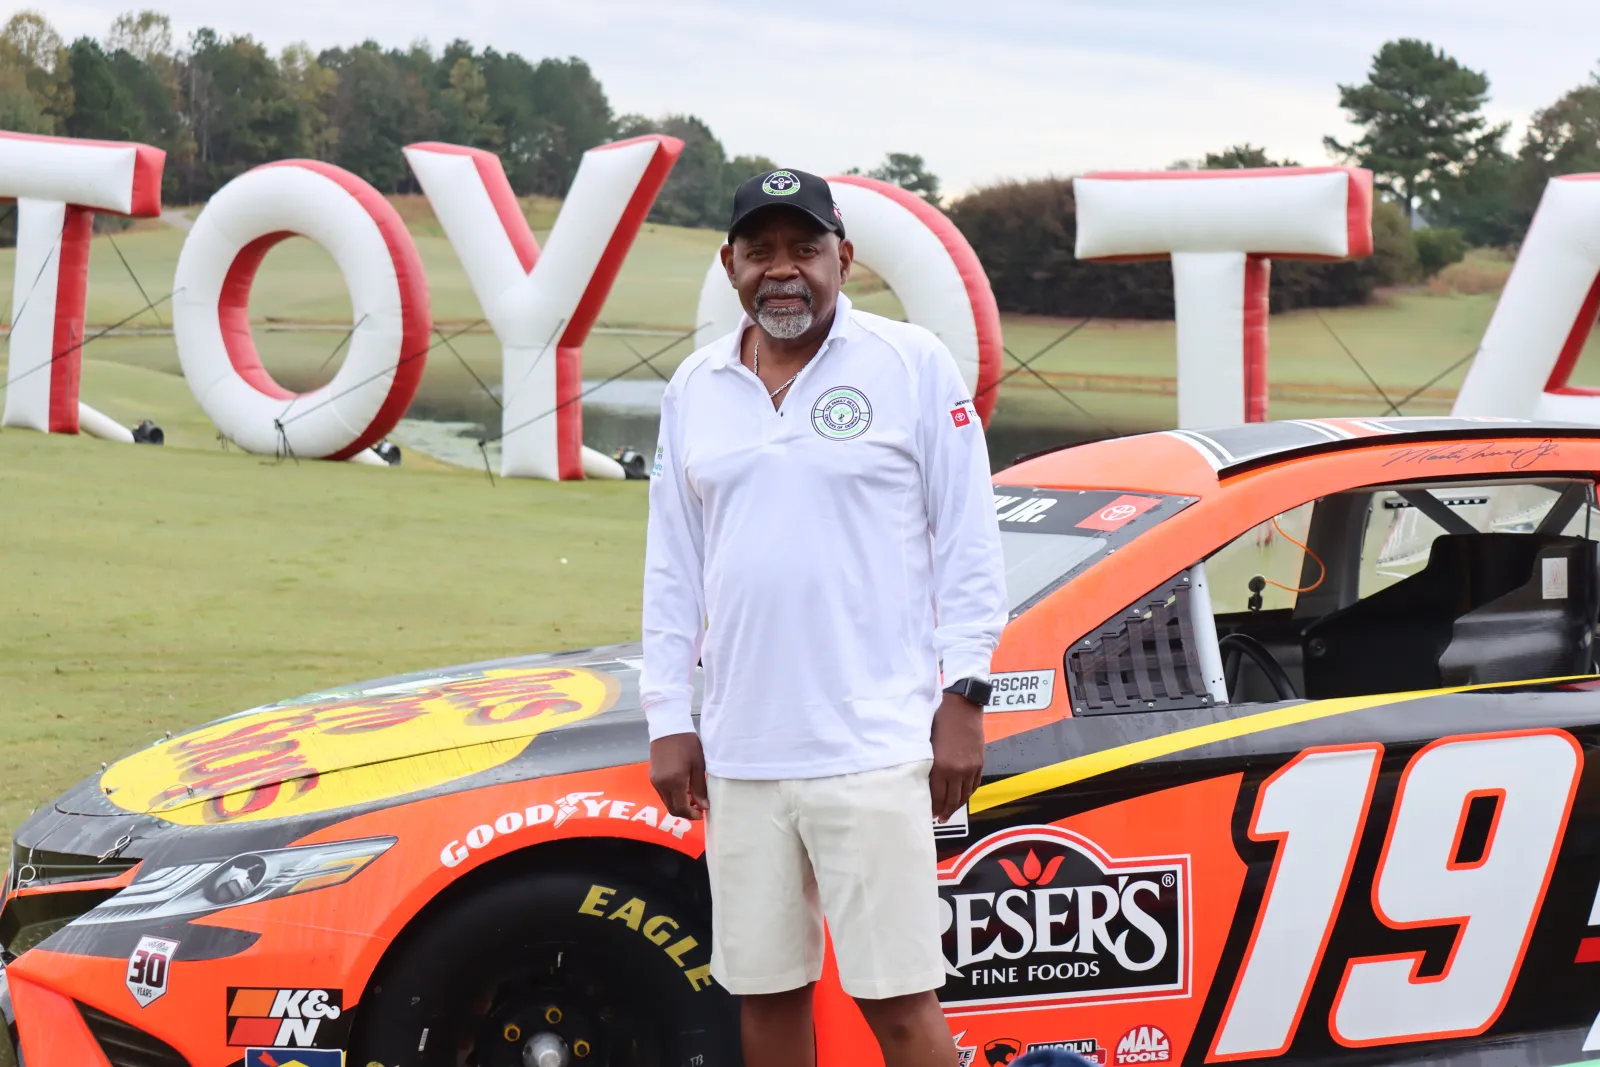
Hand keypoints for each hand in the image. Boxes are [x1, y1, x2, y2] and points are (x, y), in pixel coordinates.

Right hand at [649, 732, 708, 820]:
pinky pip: (663, 794)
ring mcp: (655, 781)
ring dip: (679, 804)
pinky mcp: (652, 776)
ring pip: (667, 802)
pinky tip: (683, 789)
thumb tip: (704, 806)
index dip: (692, 815)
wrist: (668, 727)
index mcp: (674, 782)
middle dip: (685, 812)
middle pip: (672, 809)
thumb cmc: (687, 743)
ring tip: (693, 797)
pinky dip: (673, 796)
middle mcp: (661, 784)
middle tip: (698, 808)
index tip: (702, 814)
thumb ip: (700, 788)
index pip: (681, 809)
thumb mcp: (698, 765)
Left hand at [930, 692, 984, 822]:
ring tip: (949, 813)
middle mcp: (957, 771)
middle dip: (944, 811)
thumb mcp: (927, 743)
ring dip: (956, 806)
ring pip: (964, 795)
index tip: (928, 813)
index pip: (936, 795)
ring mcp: (970, 768)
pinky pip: (974, 785)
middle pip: (951, 799)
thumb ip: (927, 764)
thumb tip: (922, 781)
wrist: (963, 708)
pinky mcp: (979, 763)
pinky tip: (961, 798)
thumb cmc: (940, 721)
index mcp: (941, 766)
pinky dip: (967, 795)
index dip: (932, 807)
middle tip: (938, 818)